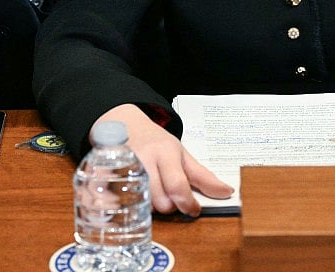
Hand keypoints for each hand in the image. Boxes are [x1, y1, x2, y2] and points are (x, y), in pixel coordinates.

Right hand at [95, 104, 232, 215]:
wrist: (124, 124)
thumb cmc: (156, 141)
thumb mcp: (182, 153)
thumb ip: (203, 176)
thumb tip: (226, 191)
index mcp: (165, 152)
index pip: (178, 185)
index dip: (189, 203)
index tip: (194, 209)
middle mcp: (144, 160)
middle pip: (161, 202)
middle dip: (171, 206)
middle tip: (171, 196)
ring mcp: (124, 169)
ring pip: (144, 206)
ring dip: (153, 206)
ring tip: (154, 192)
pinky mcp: (108, 178)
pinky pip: (121, 205)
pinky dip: (131, 206)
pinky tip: (136, 197)